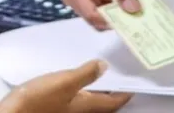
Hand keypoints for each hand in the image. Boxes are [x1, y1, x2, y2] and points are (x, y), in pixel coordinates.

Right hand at [0, 60, 131, 112]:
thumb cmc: (38, 100)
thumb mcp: (64, 82)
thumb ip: (85, 74)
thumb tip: (105, 66)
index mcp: (86, 106)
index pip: (113, 102)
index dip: (125, 93)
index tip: (134, 82)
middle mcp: (79, 111)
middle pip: (102, 103)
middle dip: (112, 90)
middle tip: (118, 74)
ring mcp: (66, 110)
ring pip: (89, 101)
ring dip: (96, 88)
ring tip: (98, 71)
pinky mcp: (54, 106)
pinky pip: (75, 98)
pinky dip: (80, 88)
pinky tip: (72, 77)